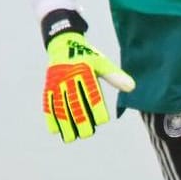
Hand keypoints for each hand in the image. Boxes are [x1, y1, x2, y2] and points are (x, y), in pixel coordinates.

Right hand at [41, 12, 133, 142]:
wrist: (63, 42)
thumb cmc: (87, 55)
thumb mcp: (101, 62)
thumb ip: (114, 76)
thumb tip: (132, 87)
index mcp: (83, 71)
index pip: (91, 92)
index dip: (96, 107)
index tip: (102, 120)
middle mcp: (68, 77)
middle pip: (74, 102)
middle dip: (79, 119)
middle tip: (87, 134)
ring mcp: (56, 82)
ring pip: (60, 105)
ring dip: (64, 123)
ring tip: (71, 137)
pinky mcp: (49, 86)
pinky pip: (48, 103)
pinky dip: (50, 117)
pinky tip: (55, 131)